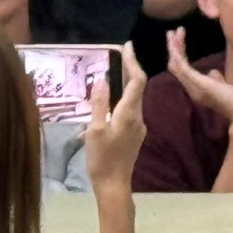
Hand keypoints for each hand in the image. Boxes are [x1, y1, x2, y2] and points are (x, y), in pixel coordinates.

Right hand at [83, 44, 146, 193]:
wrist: (114, 187)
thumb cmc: (102, 159)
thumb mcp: (94, 130)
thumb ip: (99, 103)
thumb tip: (101, 78)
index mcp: (129, 113)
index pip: (137, 80)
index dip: (133, 61)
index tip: (127, 46)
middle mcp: (138, 117)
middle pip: (138, 87)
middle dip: (130, 69)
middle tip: (119, 55)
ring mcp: (138, 127)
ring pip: (135, 98)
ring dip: (126, 83)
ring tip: (114, 72)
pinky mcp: (135, 135)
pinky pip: (131, 109)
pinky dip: (123, 97)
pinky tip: (111, 99)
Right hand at [166, 26, 232, 130]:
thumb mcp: (225, 87)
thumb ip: (217, 80)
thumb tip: (212, 72)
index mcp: (198, 89)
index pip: (182, 70)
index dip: (178, 54)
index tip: (179, 38)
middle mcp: (193, 89)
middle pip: (175, 67)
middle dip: (173, 48)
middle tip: (172, 32)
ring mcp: (195, 87)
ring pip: (176, 66)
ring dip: (173, 48)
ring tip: (173, 33)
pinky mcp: (199, 84)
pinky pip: (183, 69)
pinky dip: (177, 56)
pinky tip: (176, 45)